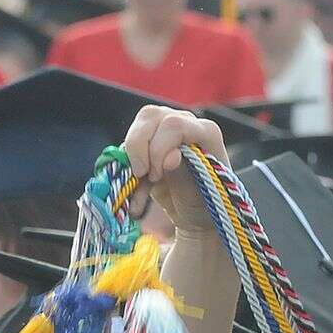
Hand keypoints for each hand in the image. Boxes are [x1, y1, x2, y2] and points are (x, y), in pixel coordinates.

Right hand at [121, 106, 229, 234]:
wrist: (196, 216)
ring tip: (141, 183)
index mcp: (206, 132)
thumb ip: (184, 172)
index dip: (158, 149)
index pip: (174, 125)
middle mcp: (187, 123)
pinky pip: (129, 145)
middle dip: (140, 148)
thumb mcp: (198, 194)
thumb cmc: (206, 204)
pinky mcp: (149, 140)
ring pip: (138, 125)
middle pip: (151, 116)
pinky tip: (136, 194)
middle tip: (144, 176)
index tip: (155, 176)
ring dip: (131, 157)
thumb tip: (172, 157)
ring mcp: (166, 128)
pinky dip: (126, 169)